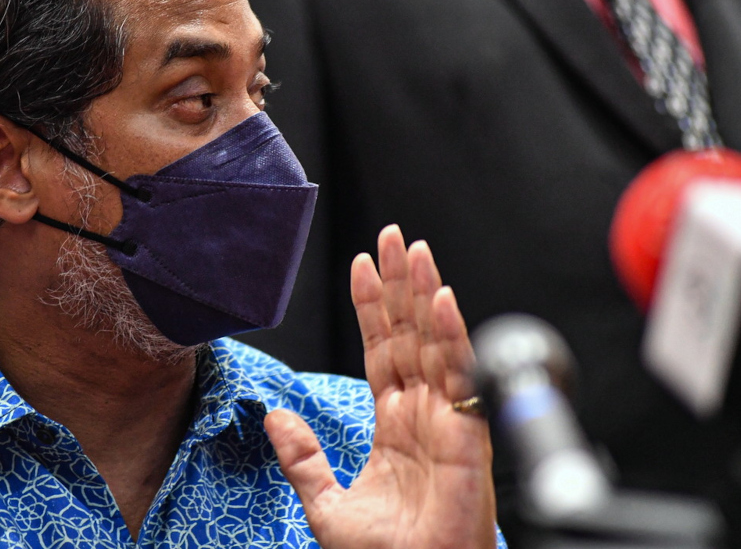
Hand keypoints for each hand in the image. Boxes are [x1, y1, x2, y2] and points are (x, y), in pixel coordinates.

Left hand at [264, 225, 496, 548]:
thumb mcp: (326, 503)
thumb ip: (303, 457)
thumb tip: (274, 415)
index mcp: (393, 422)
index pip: (380, 349)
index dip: (371, 307)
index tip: (363, 265)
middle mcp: (422, 412)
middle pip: (409, 333)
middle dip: (400, 284)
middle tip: (393, 237)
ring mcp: (445, 418)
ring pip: (433, 342)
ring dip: (424, 293)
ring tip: (414, 250)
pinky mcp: (466, 432)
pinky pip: (459, 374)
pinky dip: (450, 335)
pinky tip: (439, 299)